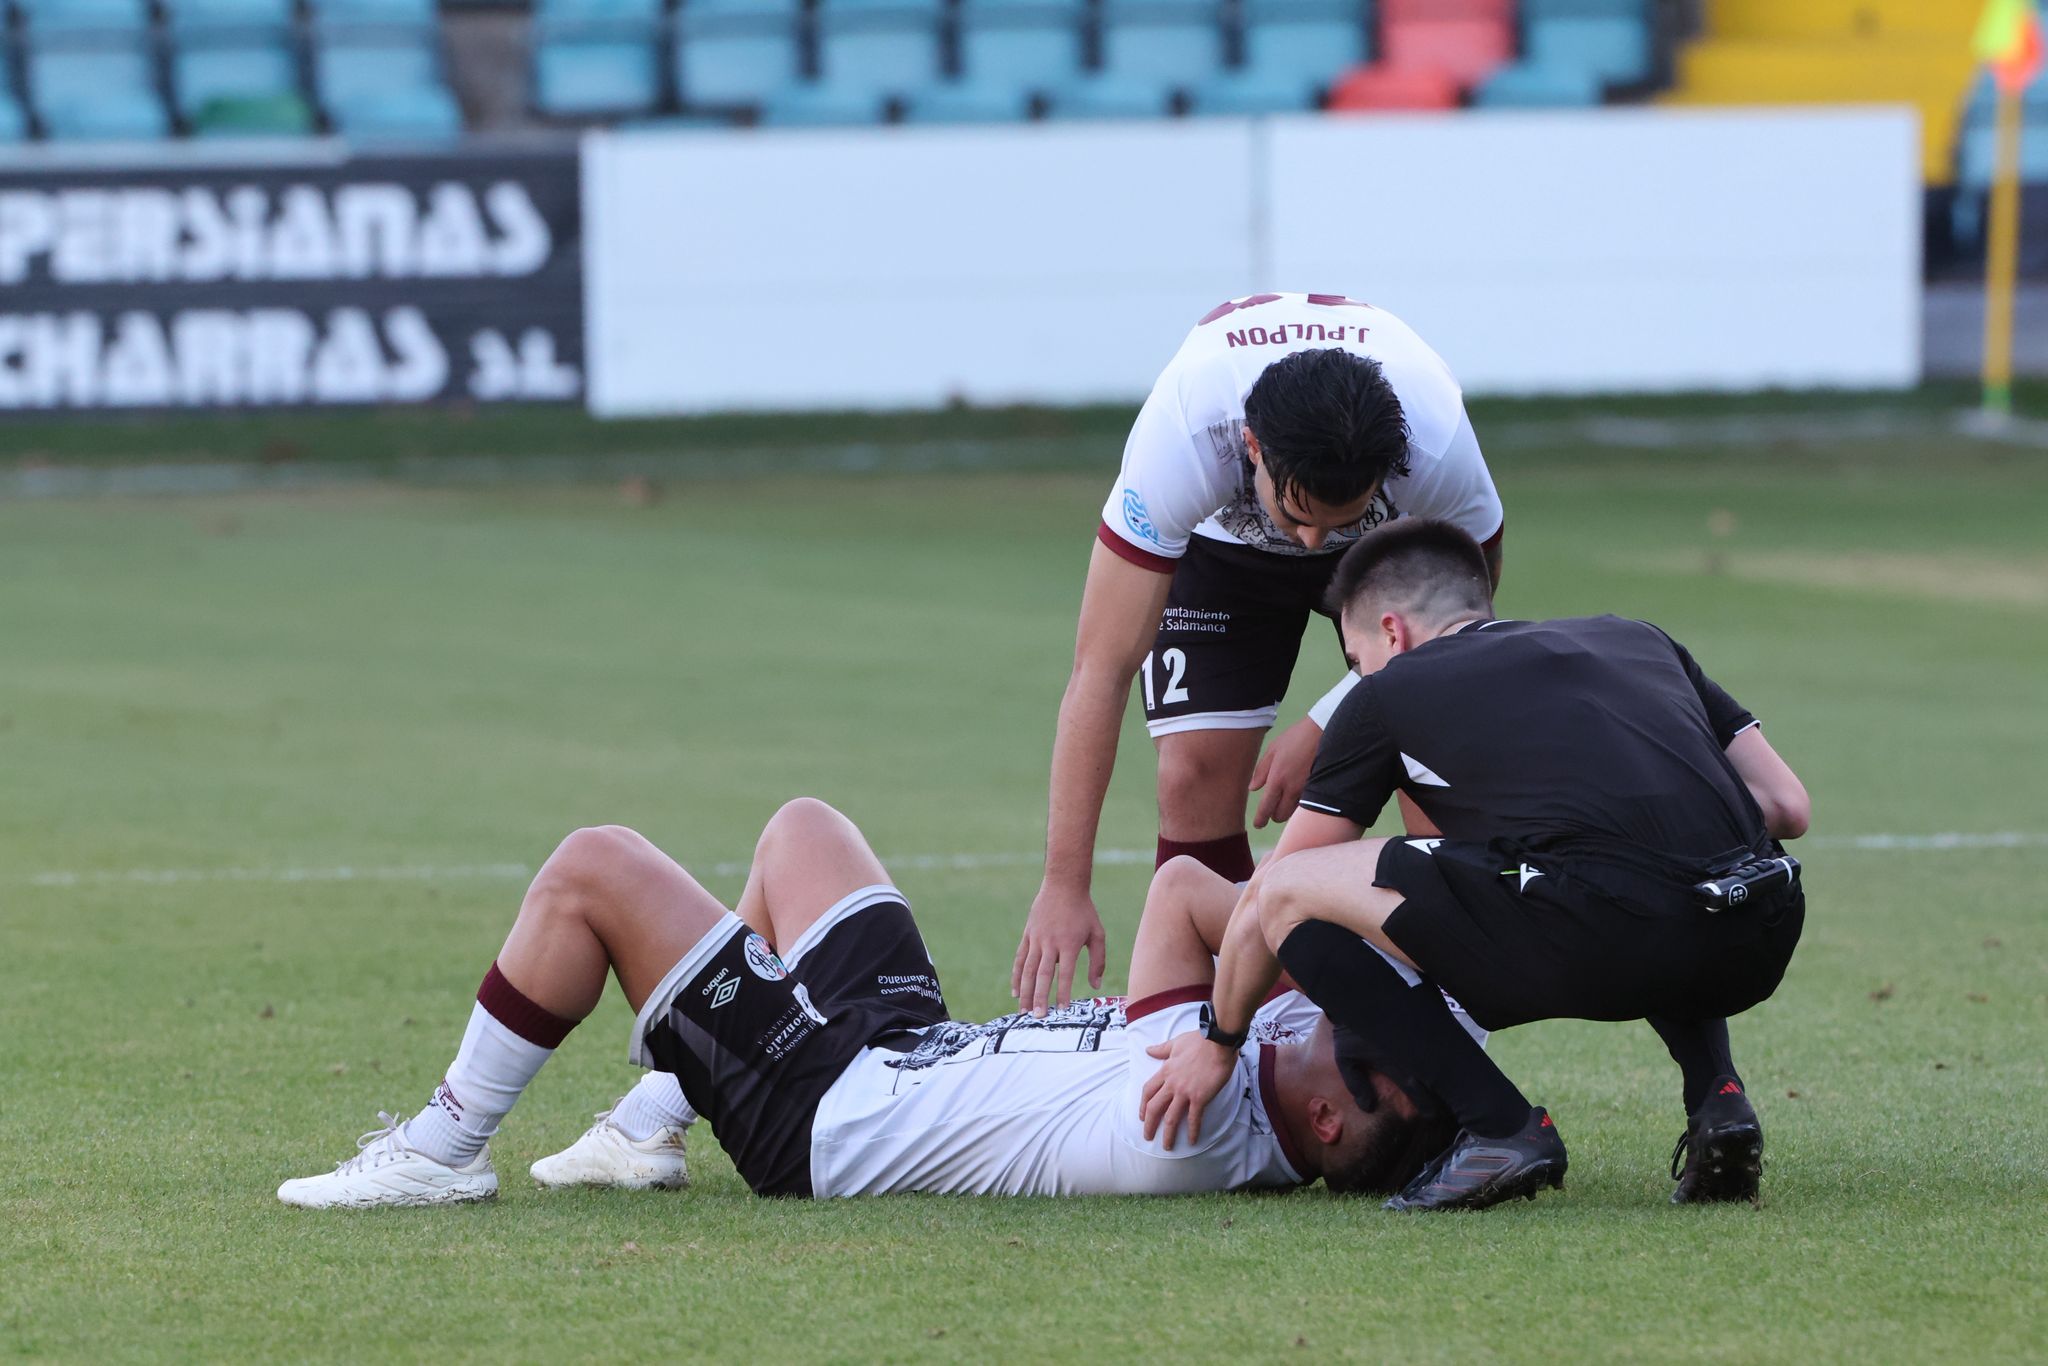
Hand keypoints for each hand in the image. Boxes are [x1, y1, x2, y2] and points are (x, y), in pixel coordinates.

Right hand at [1013, 883, 1107, 1016]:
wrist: (1063, 886)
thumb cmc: (1084, 912)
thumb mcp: (1097, 934)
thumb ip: (1098, 961)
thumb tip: (1095, 985)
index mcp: (1069, 944)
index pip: (1065, 974)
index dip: (1062, 993)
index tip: (1061, 1010)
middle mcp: (1050, 943)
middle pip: (1042, 975)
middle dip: (1039, 998)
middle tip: (1038, 1017)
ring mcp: (1036, 939)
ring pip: (1027, 970)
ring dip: (1024, 991)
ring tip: (1023, 1010)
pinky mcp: (1028, 935)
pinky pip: (1019, 959)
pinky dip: (1016, 976)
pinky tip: (1014, 991)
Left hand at [1138, 1030, 1238, 1149]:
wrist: (1218, 1042)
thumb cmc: (1199, 1040)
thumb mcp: (1176, 1043)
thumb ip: (1162, 1049)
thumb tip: (1148, 1050)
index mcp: (1165, 1070)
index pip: (1148, 1091)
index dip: (1143, 1105)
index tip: (1142, 1115)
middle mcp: (1172, 1084)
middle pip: (1154, 1108)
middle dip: (1149, 1125)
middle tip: (1148, 1136)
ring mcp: (1185, 1092)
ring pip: (1171, 1117)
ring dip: (1168, 1134)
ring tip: (1167, 1146)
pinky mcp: (1200, 1097)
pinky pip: (1194, 1118)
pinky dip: (1193, 1131)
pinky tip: (1193, 1141)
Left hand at [1249, 715, 1322, 828]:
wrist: (1323, 731)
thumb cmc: (1296, 738)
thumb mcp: (1274, 749)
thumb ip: (1262, 771)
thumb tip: (1253, 788)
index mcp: (1277, 779)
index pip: (1266, 807)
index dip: (1261, 819)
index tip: (1259, 824)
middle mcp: (1292, 789)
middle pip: (1281, 816)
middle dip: (1275, 815)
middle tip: (1273, 809)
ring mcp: (1307, 790)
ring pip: (1294, 812)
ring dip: (1288, 810)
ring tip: (1286, 799)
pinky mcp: (1319, 789)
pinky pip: (1307, 804)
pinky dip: (1301, 804)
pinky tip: (1300, 793)